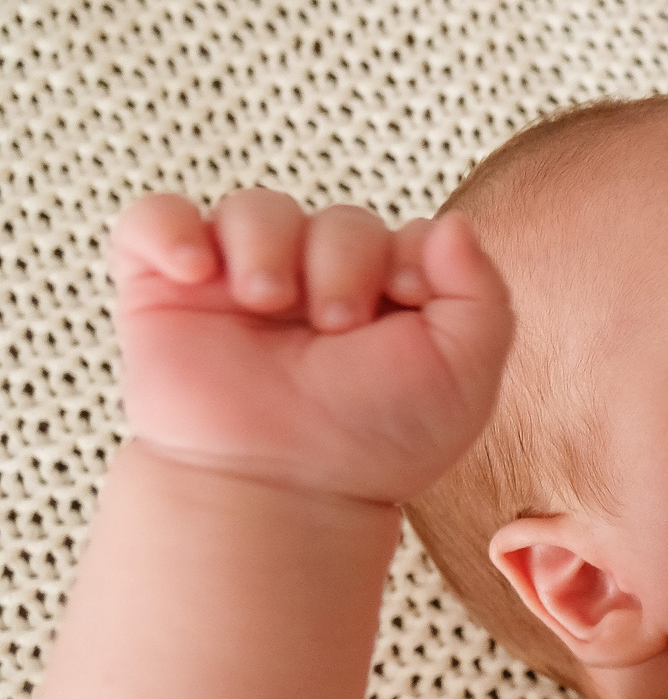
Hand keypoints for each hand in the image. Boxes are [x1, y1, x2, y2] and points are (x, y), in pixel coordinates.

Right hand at [111, 190, 512, 504]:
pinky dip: (169, 228)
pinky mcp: (167, 291)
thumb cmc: (375, 441)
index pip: (408, 236)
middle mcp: (318, 286)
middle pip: (340, 219)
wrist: (283, 489)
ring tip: (266, 301)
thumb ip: (482, 294)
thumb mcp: (463, 374)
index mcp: (390, 302)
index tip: (408, 302)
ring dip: (268, 245)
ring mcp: (241, 283)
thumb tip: (454, 222)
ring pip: (256, 208)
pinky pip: (154, 219)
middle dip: (345, 261)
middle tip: (337, 327)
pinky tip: (194, 271)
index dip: (410, 258)